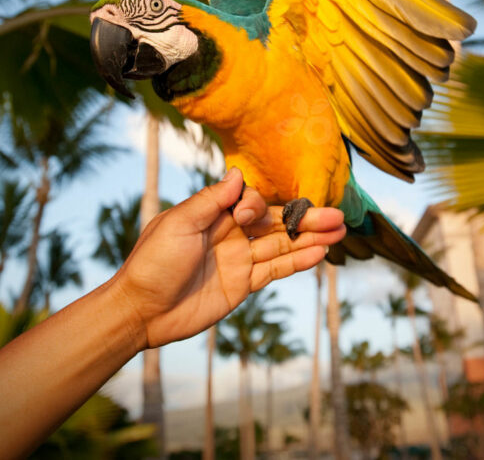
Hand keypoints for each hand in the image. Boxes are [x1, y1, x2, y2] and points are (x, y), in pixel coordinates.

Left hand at [114, 168, 345, 348]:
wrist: (142, 310)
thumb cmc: (152, 262)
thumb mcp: (178, 224)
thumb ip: (212, 200)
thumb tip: (237, 173)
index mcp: (213, 213)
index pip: (250, 201)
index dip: (256, 206)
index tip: (245, 219)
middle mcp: (231, 233)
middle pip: (275, 222)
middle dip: (306, 219)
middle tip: (339, 215)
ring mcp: (239, 259)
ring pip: (282, 245)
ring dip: (310, 238)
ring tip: (341, 231)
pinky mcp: (242, 284)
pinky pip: (275, 270)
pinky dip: (298, 262)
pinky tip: (320, 253)